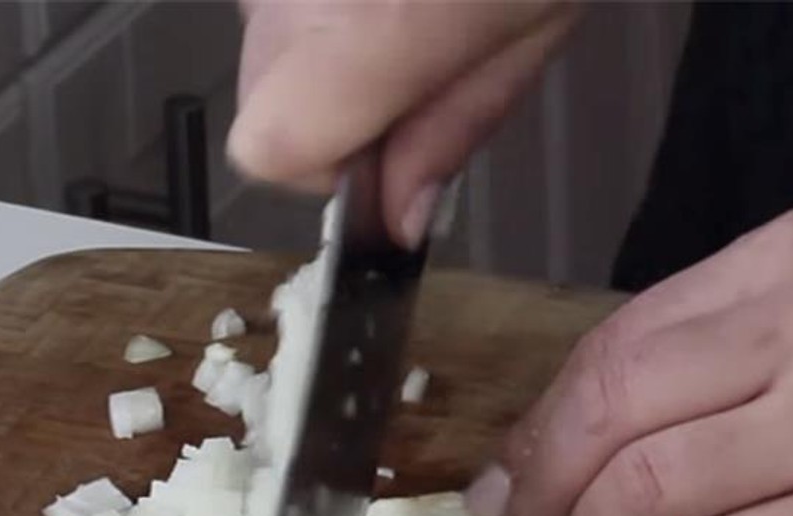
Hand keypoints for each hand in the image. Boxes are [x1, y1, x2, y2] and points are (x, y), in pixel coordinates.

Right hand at [229, 0, 576, 246]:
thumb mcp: (528, 28)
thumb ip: (452, 132)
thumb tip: (400, 217)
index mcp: (361, 34)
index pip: (273, 152)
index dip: (330, 174)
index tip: (390, 164)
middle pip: (264, 108)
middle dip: (333, 118)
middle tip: (420, 80)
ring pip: (266, 50)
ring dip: (326, 58)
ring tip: (415, 12)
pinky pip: (280, 0)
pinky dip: (324, 8)